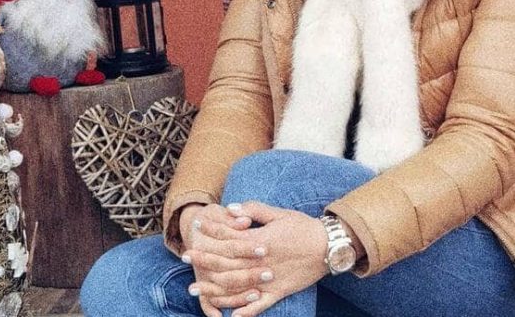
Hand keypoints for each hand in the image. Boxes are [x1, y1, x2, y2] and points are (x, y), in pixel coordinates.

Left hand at [190, 202, 329, 316]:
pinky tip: (230, 316)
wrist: (330, 246)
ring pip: (237, 286)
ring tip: (195, 288)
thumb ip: (255, 211)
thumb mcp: (280, 214)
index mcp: (261, 241)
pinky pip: (260, 305)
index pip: (230, 237)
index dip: (212, 231)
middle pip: (227, 263)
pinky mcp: (280, 291)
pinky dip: (245, 311)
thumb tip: (232, 209)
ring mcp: (270, 279)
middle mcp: (262, 261)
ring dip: (214, 288)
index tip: (197, 226)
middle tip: (184, 256)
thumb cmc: (304, 227)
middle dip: (204, 259)